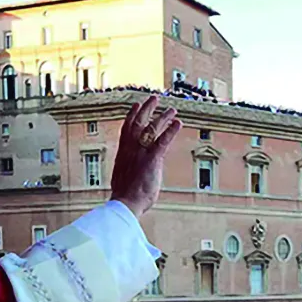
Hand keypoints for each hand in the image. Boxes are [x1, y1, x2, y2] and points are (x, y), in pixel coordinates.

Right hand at [110, 95, 180, 216]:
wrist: (125, 203)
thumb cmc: (125, 197)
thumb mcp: (124, 178)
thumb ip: (130, 169)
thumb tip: (132, 172)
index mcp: (123, 153)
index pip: (126, 128)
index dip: (132, 115)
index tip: (136, 105)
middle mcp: (130, 149)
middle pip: (138, 122)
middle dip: (147, 108)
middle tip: (155, 97)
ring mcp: (141, 153)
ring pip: (152, 129)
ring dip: (163, 117)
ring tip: (172, 109)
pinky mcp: (152, 159)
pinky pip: (163, 141)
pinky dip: (171, 131)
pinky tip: (178, 123)